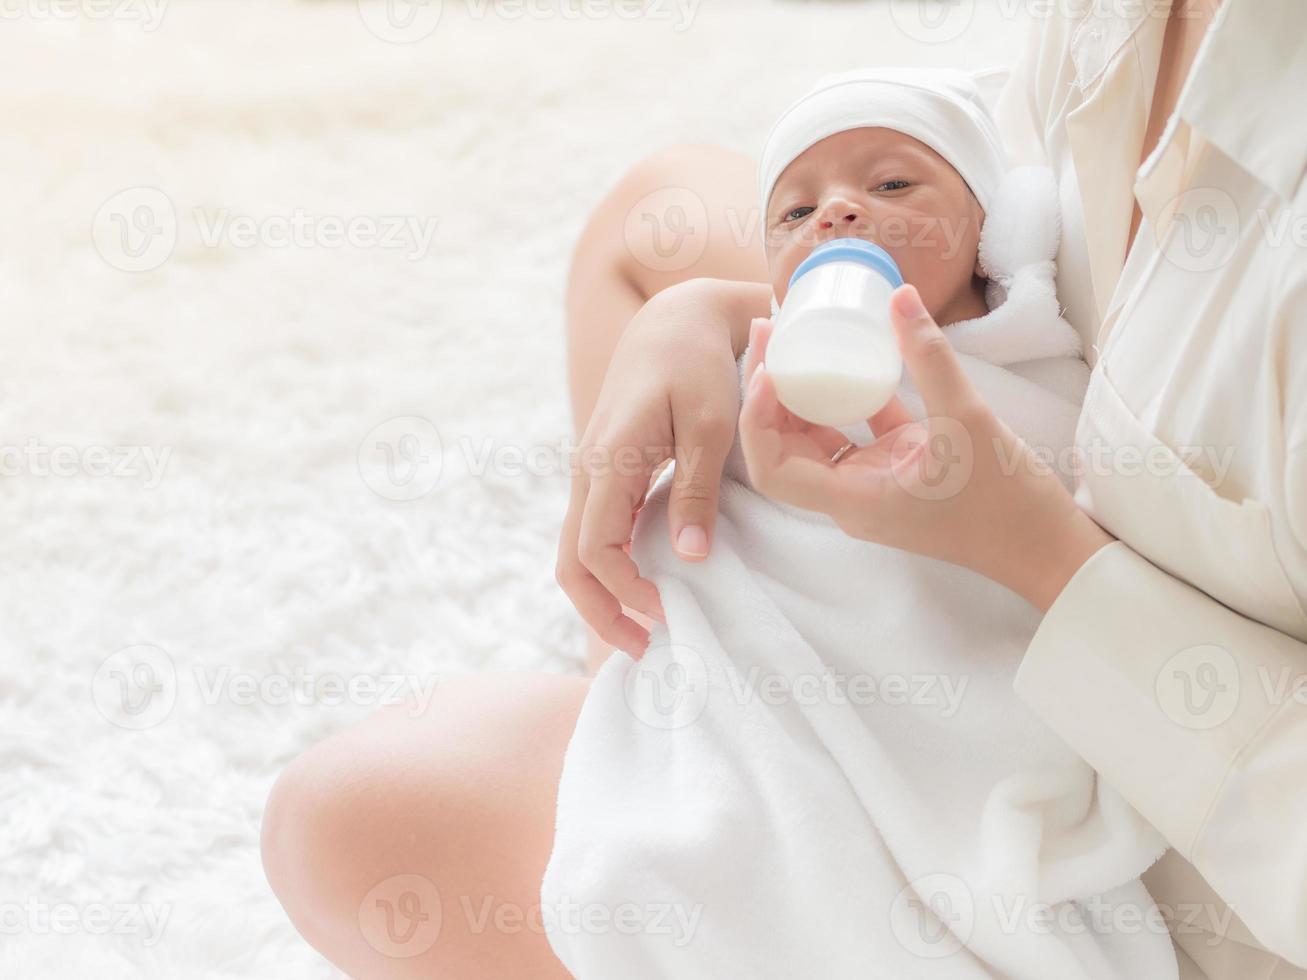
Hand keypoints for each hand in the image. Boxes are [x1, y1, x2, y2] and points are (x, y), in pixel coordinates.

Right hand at [556, 279, 755, 654]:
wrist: (676, 318)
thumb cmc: (699, 364)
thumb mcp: (712, 426)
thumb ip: (696, 492)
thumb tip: (689, 559)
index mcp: (608, 461)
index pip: (597, 550)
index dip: (625, 593)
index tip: (669, 615)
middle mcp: (587, 471)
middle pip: (572, 561)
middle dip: (601, 612)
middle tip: (643, 649)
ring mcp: (591, 472)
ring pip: (578, 549)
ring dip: (605, 594)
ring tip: (646, 628)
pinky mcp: (605, 471)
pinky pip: (595, 530)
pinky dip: (613, 567)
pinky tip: (645, 583)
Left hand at [737, 284, 1114, 610]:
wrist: (1048, 547)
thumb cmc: (1006, 502)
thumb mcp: (967, 421)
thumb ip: (929, 358)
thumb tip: (898, 296)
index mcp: (853, 500)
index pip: (773, 469)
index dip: (756, 420)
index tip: (767, 369)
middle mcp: (851, 497)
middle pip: (784, 447)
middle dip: (767, 392)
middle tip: (769, 331)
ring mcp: (872, 483)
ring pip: (816, 437)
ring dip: (801, 392)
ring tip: (795, 337)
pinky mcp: (898, 469)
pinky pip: (858, 430)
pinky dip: (849, 396)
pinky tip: (849, 353)